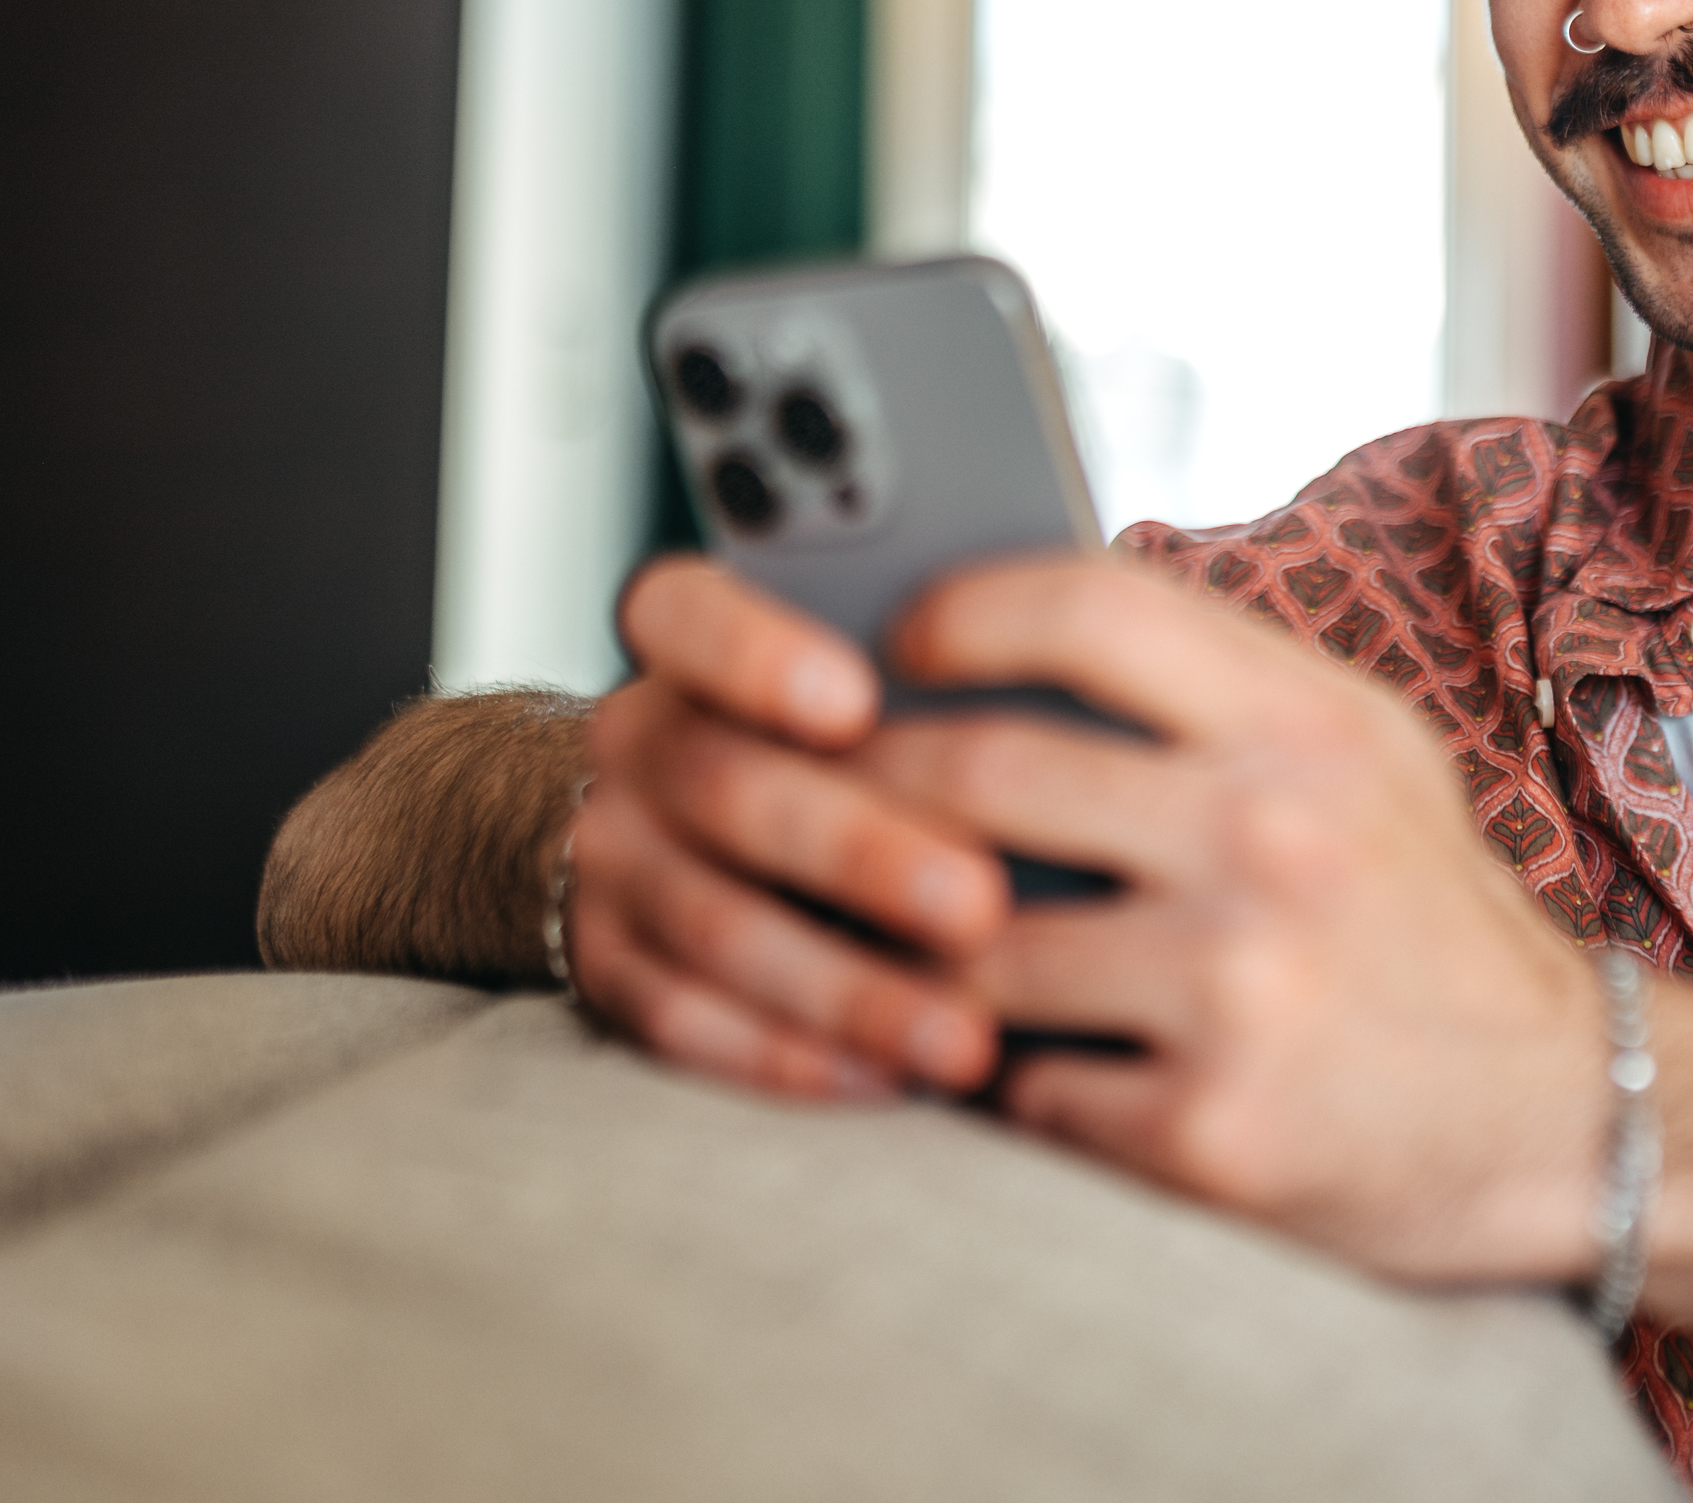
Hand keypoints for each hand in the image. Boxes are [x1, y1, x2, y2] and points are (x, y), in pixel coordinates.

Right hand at [566, 555, 1015, 1097]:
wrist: (688, 829)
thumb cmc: (856, 738)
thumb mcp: (878, 672)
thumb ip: (944, 671)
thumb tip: (1084, 700)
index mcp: (694, 640)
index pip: (681, 611)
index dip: (756, 652)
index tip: (855, 699)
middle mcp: (638, 741)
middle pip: (724, 784)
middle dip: (856, 850)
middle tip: (979, 904)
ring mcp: (612, 858)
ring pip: (710, 923)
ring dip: (844, 985)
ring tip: (966, 1035)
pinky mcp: (608, 970)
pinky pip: (684, 1025)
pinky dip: (788, 1057)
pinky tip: (888, 1082)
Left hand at [860, 555, 1615, 1285]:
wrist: (1565, 1121)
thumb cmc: (1431, 927)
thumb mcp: (1367, 759)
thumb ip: (1218, 691)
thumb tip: (1011, 632)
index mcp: (1308, 727)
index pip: (1088, 606)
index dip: (959, 613)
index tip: (896, 647)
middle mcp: (1273, 840)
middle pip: (980, 773)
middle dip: (871, 791)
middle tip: (830, 807)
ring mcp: (1236, 991)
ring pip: (965, 950)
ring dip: (913, 958)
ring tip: (903, 951)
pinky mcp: (1206, 1133)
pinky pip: (1018, 1091)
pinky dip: (998, 1083)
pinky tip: (1016, 1070)